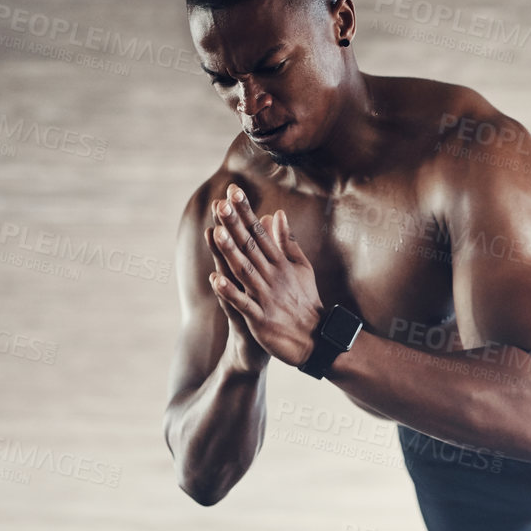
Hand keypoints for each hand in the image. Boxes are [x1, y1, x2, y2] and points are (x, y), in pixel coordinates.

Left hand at [208, 184, 324, 367]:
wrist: (315, 339)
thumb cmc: (305, 301)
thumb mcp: (300, 267)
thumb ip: (287, 241)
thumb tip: (277, 214)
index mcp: (280, 263)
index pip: (260, 232)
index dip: (246, 212)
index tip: (234, 191)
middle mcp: (273, 276)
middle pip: (251, 247)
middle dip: (235, 225)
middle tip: (221, 205)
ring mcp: (266, 297)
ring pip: (245, 271)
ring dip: (231, 252)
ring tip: (216, 233)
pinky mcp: (261, 319)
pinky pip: (243, 304)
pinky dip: (230, 292)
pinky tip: (215, 280)